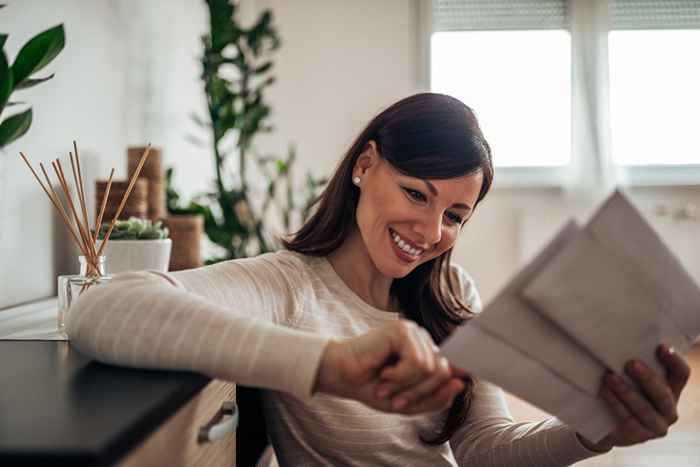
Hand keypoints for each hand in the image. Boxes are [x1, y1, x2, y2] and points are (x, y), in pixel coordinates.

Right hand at [314, 320, 464, 414]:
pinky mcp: (401, 330)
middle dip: (419, 392)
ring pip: (430, 368)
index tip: (419, 397)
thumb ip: (436, 398)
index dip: (443, 388)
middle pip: (442, 372)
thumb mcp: (408, 402)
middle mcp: (422, 340)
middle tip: (396, 399)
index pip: (451, 371)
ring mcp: (412, 332)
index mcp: (426, 353)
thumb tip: (461, 383)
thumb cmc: (371, 386)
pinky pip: (417, 362)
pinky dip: (400, 376)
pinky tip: (383, 373)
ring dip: (406, 385)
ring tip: (385, 386)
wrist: (340, 376)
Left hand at [578, 343, 690, 451]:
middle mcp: (669, 409)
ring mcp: (658, 425)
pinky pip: (629, 420)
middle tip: (631, 363)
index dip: (674, 361)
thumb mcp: (630, 376)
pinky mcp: (641, 436)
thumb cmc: (620, 390)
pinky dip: (615, 403)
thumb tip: (623, 337)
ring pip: (645, 408)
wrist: (604, 421)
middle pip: (663, 393)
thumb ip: (634, 363)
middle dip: (647, 378)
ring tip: (610, 377)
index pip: (681, 374)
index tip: (661, 347)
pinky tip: (604, 391)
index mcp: (672, 389)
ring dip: (626, 391)